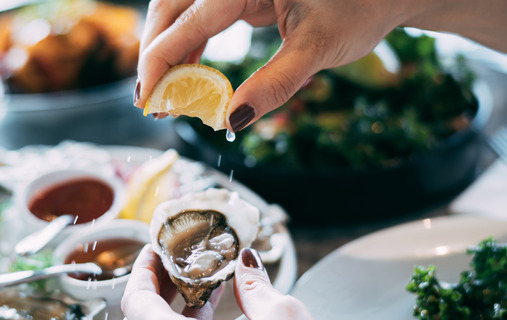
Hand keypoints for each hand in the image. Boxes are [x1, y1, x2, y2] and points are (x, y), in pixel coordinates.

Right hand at [133, 0, 407, 131]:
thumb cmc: (359, 9)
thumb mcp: (318, 48)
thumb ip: (275, 84)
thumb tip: (233, 120)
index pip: (188, 19)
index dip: (160, 59)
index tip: (147, 97)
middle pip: (171, 7)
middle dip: (155, 53)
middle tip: (148, 101)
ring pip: (180, 10)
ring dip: (167, 50)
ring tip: (163, 95)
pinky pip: (200, 15)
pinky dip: (189, 45)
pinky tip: (187, 75)